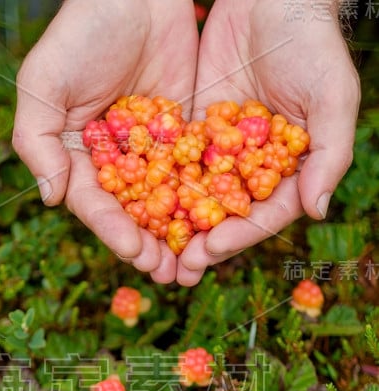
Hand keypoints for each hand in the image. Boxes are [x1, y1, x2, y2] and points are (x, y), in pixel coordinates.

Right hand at [12, 0, 198, 282]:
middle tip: (166, 273)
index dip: (113, 230)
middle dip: (147, 246)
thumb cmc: (83, 30)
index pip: (95, 203)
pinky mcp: (184, 137)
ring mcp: (150, 153)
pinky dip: (203, 202)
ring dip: (176, 236)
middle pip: (131, 213)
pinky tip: (217, 225)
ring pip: (164, 203)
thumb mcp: (45, 82)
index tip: (134, 252)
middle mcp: (114, 162)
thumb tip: (49, 198)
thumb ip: (37, 140)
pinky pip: (194, 174)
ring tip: (191, 265)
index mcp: (77, 157)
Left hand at [176, 0, 360, 285]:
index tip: (209, 251)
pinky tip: (135, 207)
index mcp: (288, 170)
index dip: (237, 236)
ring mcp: (221, 152)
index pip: (263, 214)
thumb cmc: (312, 43)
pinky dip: (157, 187)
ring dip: (176, 228)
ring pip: (196, 198)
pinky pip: (173, 163)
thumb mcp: (333, 95)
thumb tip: (318, 210)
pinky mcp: (194, 131)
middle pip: (225, 217)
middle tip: (175, 270)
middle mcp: (252, 168)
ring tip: (151, 253)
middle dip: (201, 245)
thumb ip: (329, 153)